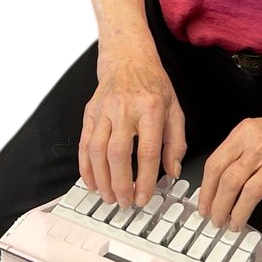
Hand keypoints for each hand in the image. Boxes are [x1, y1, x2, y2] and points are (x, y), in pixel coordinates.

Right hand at [78, 53, 186, 209]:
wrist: (128, 59)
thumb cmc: (153, 85)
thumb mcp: (175, 109)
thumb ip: (176, 142)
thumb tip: (173, 172)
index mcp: (150, 108)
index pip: (147, 150)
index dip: (146, 179)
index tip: (145, 197)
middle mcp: (125, 109)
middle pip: (119, 153)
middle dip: (120, 183)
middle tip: (125, 202)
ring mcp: (104, 110)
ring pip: (97, 150)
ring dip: (101, 178)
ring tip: (108, 196)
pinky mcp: (90, 112)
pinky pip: (84, 143)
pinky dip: (85, 166)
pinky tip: (92, 182)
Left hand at [198, 97, 261, 235]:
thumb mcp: (255, 127)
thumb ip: (236, 149)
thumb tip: (215, 179)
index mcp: (246, 133)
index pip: (215, 164)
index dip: (206, 190)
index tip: (203, 205)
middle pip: (230, 181)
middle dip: (219, 207)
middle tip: (216, 220)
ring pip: (252, 193)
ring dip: (239, 214)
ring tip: (235, 225)